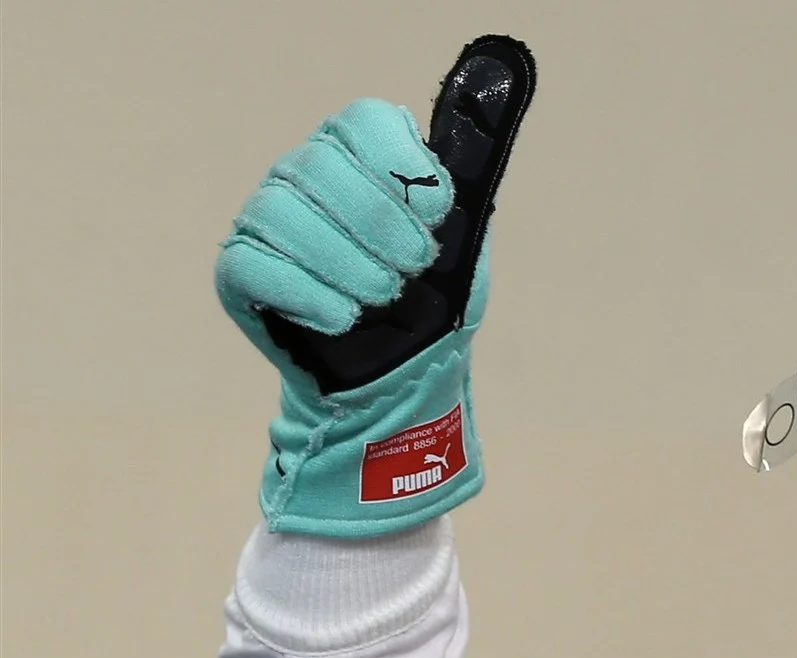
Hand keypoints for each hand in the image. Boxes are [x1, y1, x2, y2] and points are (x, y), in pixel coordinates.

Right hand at [214, 37, 535, 537]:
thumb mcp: (464, 240)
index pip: (362, 122)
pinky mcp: (238, 272)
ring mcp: (263, 221)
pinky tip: (343, 319)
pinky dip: (306, 293)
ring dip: (347, 264)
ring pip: (282, 213)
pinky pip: (252, 263)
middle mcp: (303, 175)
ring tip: (382, 299)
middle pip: (321, 164)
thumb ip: (468, 171)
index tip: (437, 213)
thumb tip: (499, 78)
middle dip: (380, 223)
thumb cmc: (433, 305)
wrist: (401, 381)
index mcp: (358, 155)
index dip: (402, 165)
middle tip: (414, 269)